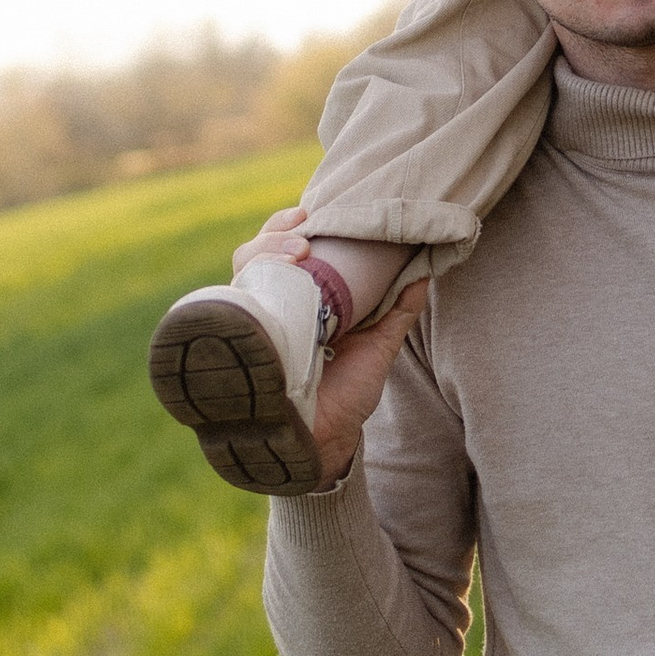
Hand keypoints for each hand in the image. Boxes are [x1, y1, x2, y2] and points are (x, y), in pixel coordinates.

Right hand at [237, 204, 431, 489]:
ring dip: (264, 249)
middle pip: (258, 252)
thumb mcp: (378, 347)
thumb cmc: (348, 396)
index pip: (287, 250)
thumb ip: (397, 311)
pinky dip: (246, 286)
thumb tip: (424, 271)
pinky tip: (268, 276)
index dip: (291, 226)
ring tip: (296, 248)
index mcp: (304, 301)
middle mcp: (275, 307)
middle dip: (275, 232)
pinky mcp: (245, 343)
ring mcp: (257, 324)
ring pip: (242, 270)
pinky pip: (230, 307)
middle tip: (304, 230)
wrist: (327, 443)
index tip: (311, 212)